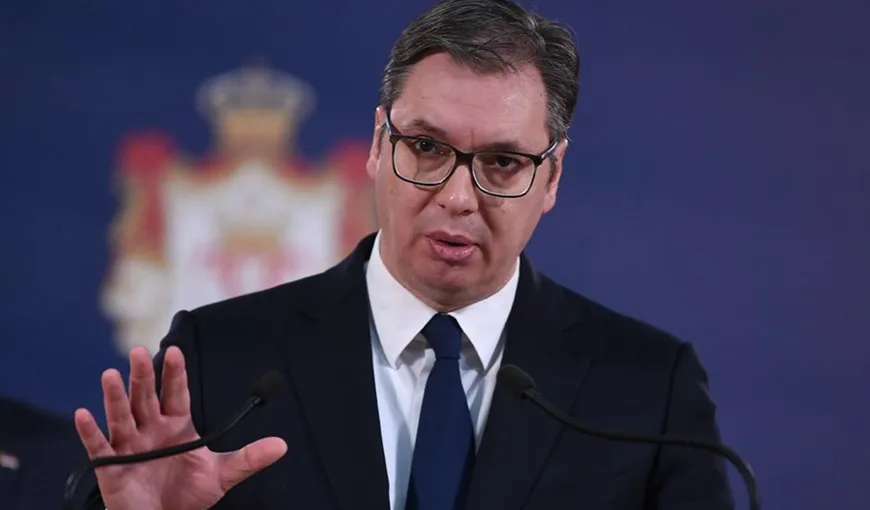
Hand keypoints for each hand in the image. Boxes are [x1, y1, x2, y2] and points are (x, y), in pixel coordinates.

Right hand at [74, 346, 287, 509]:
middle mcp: (151, 430)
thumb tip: (282, 445)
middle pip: (146, 398)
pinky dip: (90, 431)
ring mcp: (129, 446)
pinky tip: (83, 414)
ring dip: (115, 397)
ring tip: (110, 375)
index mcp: (177, 426)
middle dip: (143, 376)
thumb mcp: (222, 475)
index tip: (175, 352)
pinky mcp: (111, 467)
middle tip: (139, 352)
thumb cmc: (188, 496)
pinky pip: (98, 446)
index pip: (176, 394)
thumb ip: (249, 458)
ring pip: (121, 416)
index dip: (174, 374)